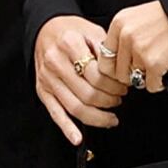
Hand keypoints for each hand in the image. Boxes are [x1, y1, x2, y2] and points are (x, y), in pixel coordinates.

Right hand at [34, 14, 127, 145]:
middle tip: (120, 99)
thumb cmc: (71, 30)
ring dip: (97, 117)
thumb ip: (106, 51)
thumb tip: (124, 74)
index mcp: (70, 44)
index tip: (124, 86)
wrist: (46, 29)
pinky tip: (78, 138)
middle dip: (109, 101)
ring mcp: (47, 79)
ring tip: (111, 117)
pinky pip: (55, 113)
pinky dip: (67, 128)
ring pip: (74, 107)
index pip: (96, 75)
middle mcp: (55, 63)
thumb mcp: (92, 30)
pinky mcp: (43, 91)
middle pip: (87, 93)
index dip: (114, 85)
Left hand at [107, 0, 167, 94]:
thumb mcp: (137, 19)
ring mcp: (139, 50)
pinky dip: (160, 83)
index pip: (104, 58)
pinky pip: (151, 85)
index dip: (115, 68)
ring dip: (148, 77)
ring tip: (160, 63)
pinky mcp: (153, 63)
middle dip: (133, 74)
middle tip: (146, 68)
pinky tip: (167, 70)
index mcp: (119, 23)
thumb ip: (123, 37)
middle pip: (119, 73)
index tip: (123, 71)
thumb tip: (115, 62)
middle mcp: (126, 36)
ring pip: (135, 80)